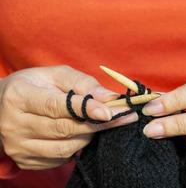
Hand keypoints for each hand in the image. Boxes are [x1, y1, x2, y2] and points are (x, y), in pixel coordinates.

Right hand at [0, 65, 137, 169]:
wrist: (2, 107)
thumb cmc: (34, 86)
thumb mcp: (55, 75)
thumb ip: (82, 83)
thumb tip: (109, 97)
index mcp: (20, 96)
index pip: (56, 105)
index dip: (86, 109)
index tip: (110, 112)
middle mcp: (14, 124)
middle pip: (64, 129)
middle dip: (98, 124)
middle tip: (122, 118)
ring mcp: (19, 146)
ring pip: (65, 148)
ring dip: (89, 136)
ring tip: (99, 124)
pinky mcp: (26, 160)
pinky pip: (60, 159)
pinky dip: (76, 148)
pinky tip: (81, 135)